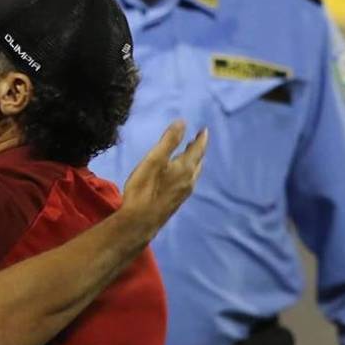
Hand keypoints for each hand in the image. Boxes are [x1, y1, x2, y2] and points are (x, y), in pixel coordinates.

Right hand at [119, 120, 207, 237]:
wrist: (140, 221)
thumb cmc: (144, 188)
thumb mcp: (154, 160)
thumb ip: (169, 141)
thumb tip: (183, 122)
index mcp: (185, 168)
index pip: (198, 149)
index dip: (201, 138)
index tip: (204, 130)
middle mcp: (189, 180)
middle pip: (198, 161)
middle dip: (198, 149)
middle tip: (198, 140)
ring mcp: (183, 193)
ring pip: (194, 173)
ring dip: (194, 162)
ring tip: (190, 155)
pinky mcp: (176, 201)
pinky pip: (188, 182)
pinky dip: (188, 172)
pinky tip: (180, 176)